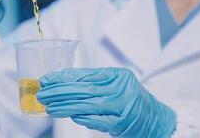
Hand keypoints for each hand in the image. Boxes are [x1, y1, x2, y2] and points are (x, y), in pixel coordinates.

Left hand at [37, 68, 175, 137]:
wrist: (156, 119)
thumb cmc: (131, 99)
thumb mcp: (115, 83)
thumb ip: (93, 81)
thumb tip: (64, 82)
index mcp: (118, 75)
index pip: (85, 74)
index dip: (63, 77)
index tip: (47, 79)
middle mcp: (121, 88)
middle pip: (83, 89)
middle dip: (59, 91)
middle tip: (42, 93)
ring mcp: (122, 106)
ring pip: (87, 104)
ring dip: (65, 106)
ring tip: (49, 106)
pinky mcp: (121, 123)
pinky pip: (97, 120)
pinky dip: (82, 118)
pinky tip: (69, 115)